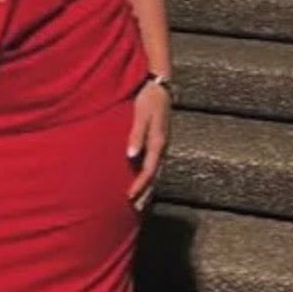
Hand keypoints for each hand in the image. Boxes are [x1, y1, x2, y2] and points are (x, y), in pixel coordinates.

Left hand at [126, 81, 170, 212]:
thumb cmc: (148, 97)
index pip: (149, 170)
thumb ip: (137, 134)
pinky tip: (143, 179)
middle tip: (136, 208)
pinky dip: (149, 175)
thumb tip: (131, 156)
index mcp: (159, 142)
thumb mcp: (142, 114)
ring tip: (140, 201)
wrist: (159, 83)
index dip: (140, 185)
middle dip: (146, 192)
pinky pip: (154, 162)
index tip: (130, 197)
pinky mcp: (158, 139)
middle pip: (155, 175)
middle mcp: (162, 146)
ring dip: (148, 186)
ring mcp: (162, 143)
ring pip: (156, 170)